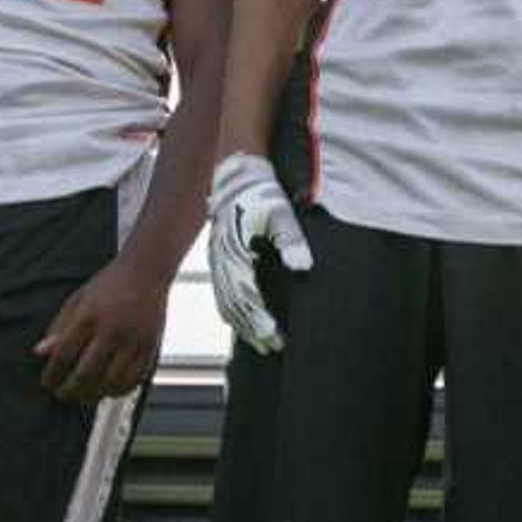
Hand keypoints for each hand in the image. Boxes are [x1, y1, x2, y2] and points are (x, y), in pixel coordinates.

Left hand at [37, 252, 166, 400]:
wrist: (146, 271)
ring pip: (112, 382)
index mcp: (89, 316)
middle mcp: (112, 330)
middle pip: (86, 373)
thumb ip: (59, 327)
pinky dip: (120, 390)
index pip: (64, 355)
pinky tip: (109, 390)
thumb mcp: (78, 300)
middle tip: (62, 394)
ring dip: (95, 394)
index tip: (47, 383)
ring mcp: (134, 340)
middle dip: (70, 390)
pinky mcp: (151, 347)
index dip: (53, 374)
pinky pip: (135, 379)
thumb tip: (40, 352)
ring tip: (84, 396)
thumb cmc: (110, 284)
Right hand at [207, 154, 312, 353]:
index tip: (278, 339)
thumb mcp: (280, 213)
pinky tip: (238, 319)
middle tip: (273, 348)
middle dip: (255, 330)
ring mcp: (218, 260)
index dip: (263, 323)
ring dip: (242, 324)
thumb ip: (291, 241)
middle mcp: (224, 262)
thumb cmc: (260, 191)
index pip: (250, 299)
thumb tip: (303, 267)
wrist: (234, 172)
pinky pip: (220, 291)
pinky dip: (229, 310)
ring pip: (226, 301)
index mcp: (238, 255)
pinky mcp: (217, 256)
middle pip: (238, 307)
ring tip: (259, 341)